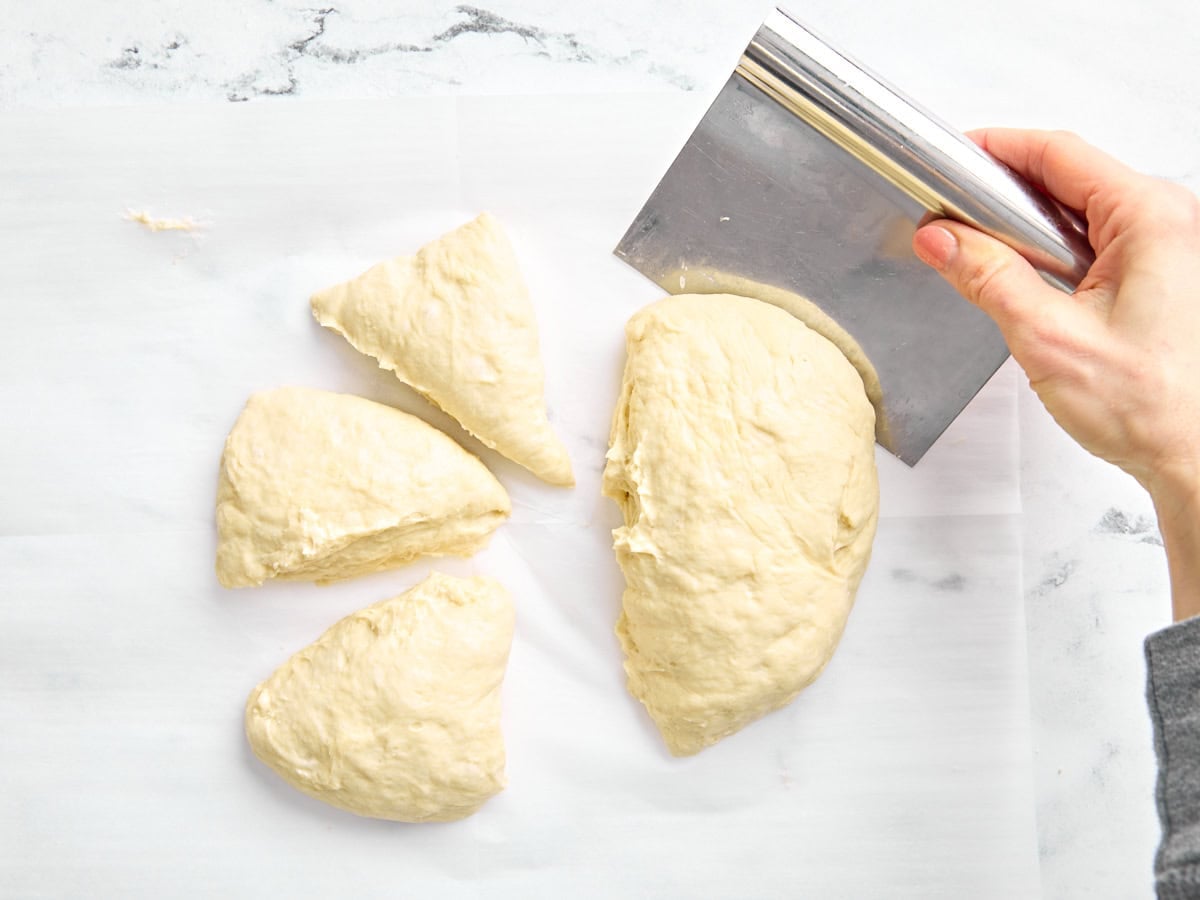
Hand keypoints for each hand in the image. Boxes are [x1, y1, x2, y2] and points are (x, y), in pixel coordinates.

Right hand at [912, 129, 1199, 619]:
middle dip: (1004, 192)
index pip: (1059, 153)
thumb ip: (988, 277)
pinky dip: (1054, 254)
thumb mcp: (1048, 336)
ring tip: (981, 252)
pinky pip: (1097, 244)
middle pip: (1069, 178)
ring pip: (1081, 213)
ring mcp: (1168, 250)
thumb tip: (942, 239)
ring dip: (1028, 228)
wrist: (1198, 461)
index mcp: (1152, 217)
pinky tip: (1026, 280)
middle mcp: (1169, 223)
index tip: (951, 157)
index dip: (996, 149)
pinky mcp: (1161, 279)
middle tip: (951, 211)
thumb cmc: (1156, 407)